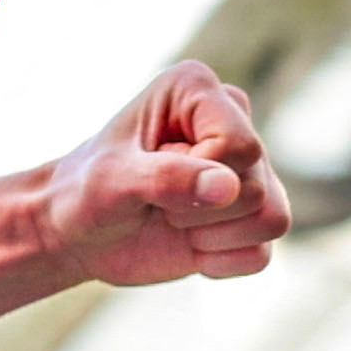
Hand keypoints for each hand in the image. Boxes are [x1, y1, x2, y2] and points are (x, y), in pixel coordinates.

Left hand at [38, 58, 291, 292]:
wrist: (79, 233)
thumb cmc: (86, 193)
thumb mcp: (112, 182)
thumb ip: (166, 179)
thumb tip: (229, 188)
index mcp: (198, 89)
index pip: (238, 146)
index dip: (193, 175)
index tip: (146, 173)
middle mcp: (233, 120)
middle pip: (256, 186)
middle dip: (198, 210)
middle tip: (155, 201)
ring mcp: (248, 169)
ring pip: (271, 220)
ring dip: (211, 237)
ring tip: (173, 218)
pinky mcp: (253, 214)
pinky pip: (262, 254)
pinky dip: (220, 261)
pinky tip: (188, 245)